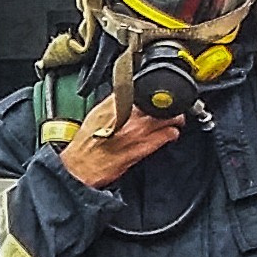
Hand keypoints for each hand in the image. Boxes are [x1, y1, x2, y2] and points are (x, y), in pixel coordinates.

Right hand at [56, 92, 183, 188]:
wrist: (80, 167)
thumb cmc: (85, 144)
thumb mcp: (95, 114)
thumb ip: (112, 102)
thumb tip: (126, 94)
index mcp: (113, 104)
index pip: (141, 89)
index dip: (153, 91)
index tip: (158, 94)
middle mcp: (126, 115)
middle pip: (158, 102)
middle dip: (168, 104)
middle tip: (172, 107)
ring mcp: (136, 132)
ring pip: (167, 118)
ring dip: (175, 118)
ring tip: (176, 120)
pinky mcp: (142, 148)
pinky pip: (165, 136)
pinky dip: (171, 133)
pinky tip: (171, 134)